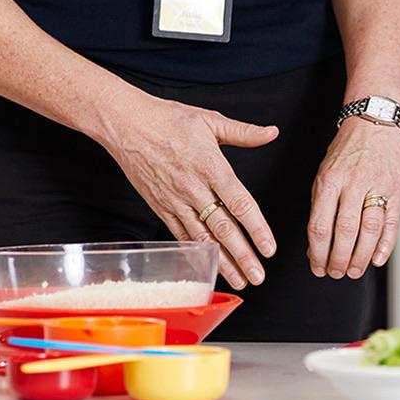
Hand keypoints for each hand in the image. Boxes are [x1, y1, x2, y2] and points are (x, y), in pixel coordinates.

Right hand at [100, 93, 278, 289]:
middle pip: (223, 228)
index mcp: (211, 166)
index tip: (269, 248)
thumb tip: (272, 132)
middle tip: (258, 276)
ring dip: (221, 261)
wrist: (126, 125)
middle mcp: (194, 188)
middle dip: (242, 255)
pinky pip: (180, 235)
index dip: (256, 228)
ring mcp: (175, 201)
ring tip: (239, 280)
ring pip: (202, 237)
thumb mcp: (210, 120)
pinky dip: (194, 253)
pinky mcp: (160, 207)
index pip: (239, 203)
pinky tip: (207, 267)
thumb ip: (244, 132)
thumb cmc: (168, 119)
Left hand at [308, 115, 399, 279]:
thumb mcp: (326, 172)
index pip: (320, 226)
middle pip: (344, 232)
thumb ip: (321, 206)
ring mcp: (377, 186)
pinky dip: (384, 245)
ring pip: (368, 231)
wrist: (376, 120)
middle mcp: (353, 184)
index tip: (317, 268)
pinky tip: (376, 259)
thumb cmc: (348, 150)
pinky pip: (391, 223)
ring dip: (360, 257)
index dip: (317, 253)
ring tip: (354, 271)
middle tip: (336, 273)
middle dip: (339, 260)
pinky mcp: (397, 189)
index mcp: (329, 181)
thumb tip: (316, 244)